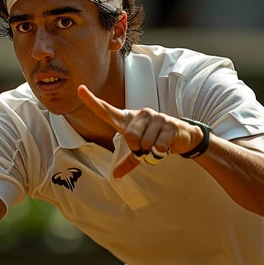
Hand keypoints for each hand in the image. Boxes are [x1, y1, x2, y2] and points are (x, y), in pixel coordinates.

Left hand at [78, 85, 203, 177]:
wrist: (183, 136)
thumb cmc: (156, 139)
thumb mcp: (140, 150)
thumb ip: (128, 161)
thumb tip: (116, 175)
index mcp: (129, 119)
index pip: (107, 110)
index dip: (92, 101)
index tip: (80, 89)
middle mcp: (141, 114)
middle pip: (130, 137)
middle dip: (137, 149)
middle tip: (146, 148)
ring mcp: (156, 117)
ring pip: (145, 143)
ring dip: (151, 152)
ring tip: (157, 146)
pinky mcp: (170, 124)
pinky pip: (159, 146)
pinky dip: (161, 153)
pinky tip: (166, 146)